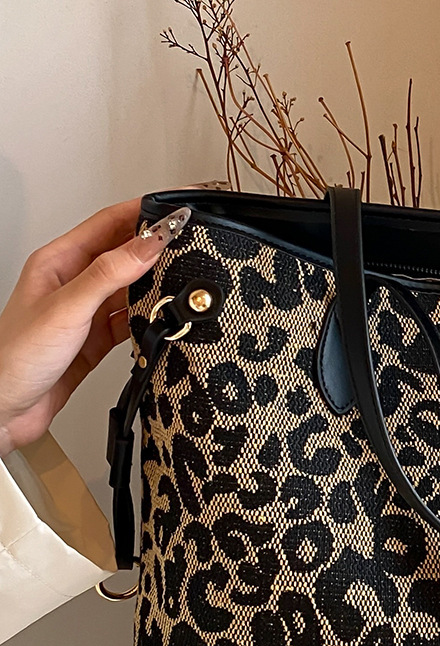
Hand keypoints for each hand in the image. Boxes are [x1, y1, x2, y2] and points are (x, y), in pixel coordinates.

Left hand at [0, 200, 190, 457]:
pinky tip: (162, 322)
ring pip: (132, 289)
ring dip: (156, 287)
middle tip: (190, 246)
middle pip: (125, 254)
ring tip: (181, 285)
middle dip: (157, 248)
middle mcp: (74, 283)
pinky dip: (151, 321)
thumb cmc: (13, 357)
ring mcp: (87, 312)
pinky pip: (132, 322)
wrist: (3, 409)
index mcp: (59, 262)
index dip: (144, 212)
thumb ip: (109, 275)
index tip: (176, 211)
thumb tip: (148, 245)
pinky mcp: (97, 340)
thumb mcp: (67, 308)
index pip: (109, 224)